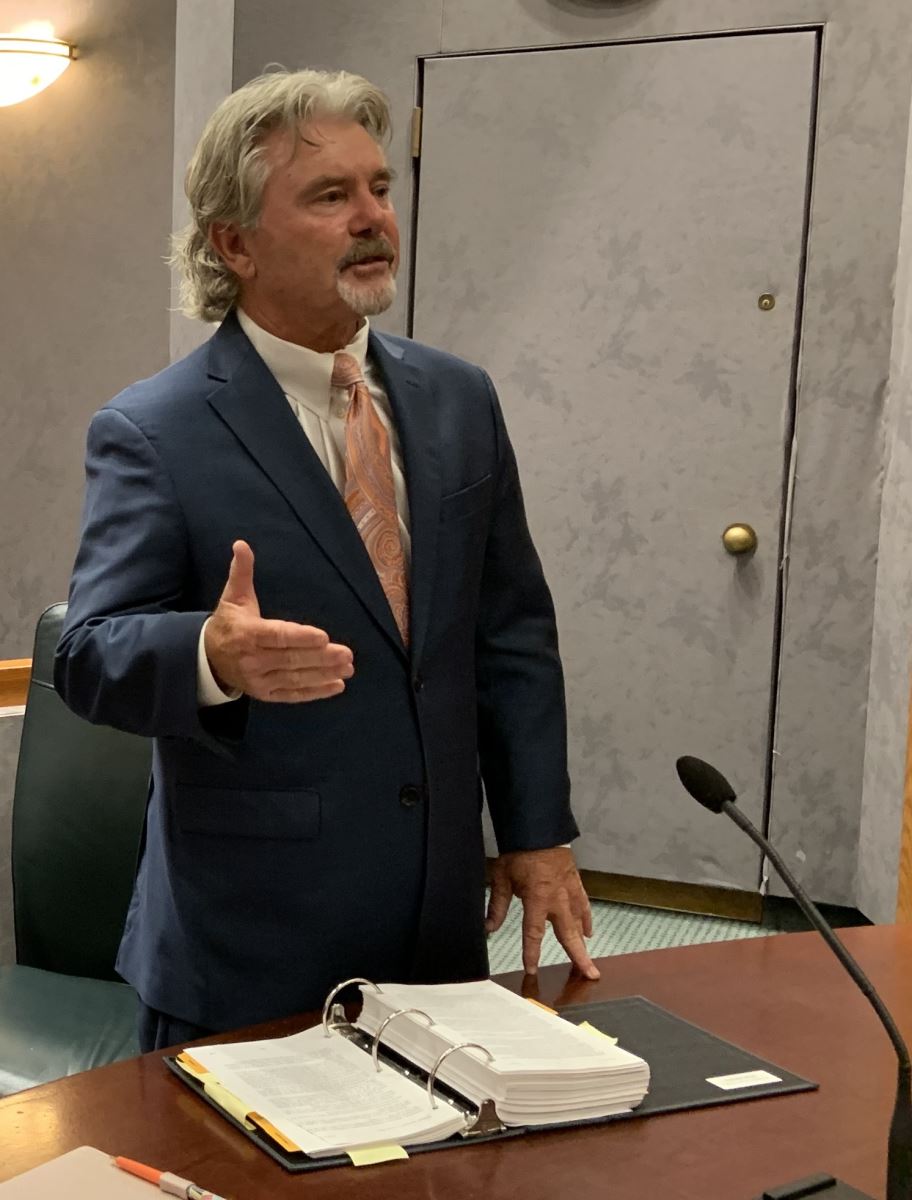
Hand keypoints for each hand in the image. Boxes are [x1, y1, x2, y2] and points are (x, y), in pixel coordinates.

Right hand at [204, 540, 353, 702]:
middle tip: (347, 654)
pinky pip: (293, 695)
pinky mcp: (266, 694)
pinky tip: (337, 686)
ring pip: (295, 678)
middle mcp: (253, 659)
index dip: (301, 637)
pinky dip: (315, 692)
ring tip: (348, 668)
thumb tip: (241, 544)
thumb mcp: (233, 596)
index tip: (324, 637)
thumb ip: (241, 571)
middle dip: (321, 657)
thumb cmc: (229, 623)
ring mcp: (260, 680)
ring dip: (324, 674)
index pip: (277, 636)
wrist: (208, 660)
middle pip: (291, 659)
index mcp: (248, 633)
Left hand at [486, 847, 599, 980]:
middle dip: (578, 956)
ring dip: (584, 943)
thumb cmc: (519, 851)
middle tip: (589, 975)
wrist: (539, 828)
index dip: (532, 953)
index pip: (534, 933)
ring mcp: (569, 891)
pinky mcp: (575, 882)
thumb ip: (497, 905)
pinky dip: (586, 919)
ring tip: (589, 962)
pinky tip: (588, 931)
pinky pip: (583, 905)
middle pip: (569, 934)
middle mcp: (557, 899)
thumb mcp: (501, 878)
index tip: (531, 969)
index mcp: (537, 899)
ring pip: (579, 923)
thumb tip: (488, 928)